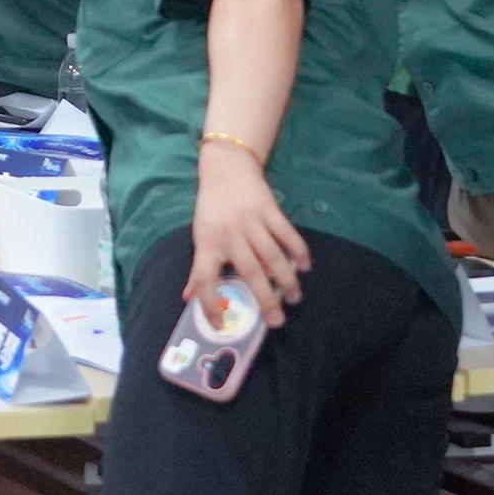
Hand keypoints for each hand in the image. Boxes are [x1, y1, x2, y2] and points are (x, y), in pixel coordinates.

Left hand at [186, 140, 311, 326]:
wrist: (226, 167)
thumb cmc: (212, 208)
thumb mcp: (200, 235)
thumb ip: (198, 268)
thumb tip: (188, 297)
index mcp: (207, 243)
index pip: (204, 278)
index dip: (208, 304)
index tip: (219, 326)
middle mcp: (229, 234)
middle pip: (250, 272)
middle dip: (265, 299)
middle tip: (277, 321)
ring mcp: (251, 221)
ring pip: (272, 256)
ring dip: (286, 279)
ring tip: (295, 297)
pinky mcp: (269, 209)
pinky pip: (286, 233)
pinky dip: (298, 250)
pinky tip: (305, 266)